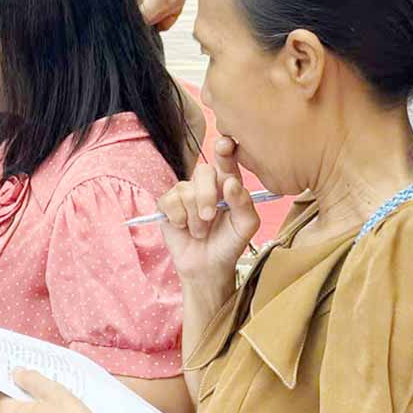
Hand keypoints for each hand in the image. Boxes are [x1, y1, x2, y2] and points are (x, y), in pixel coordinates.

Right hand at [154, 135, 259, 286]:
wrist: (207, 267)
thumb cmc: (229, 244)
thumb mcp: (246, 226)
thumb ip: (244, 203)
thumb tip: (231, 182)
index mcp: (227, 185)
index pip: (226, 160)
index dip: (225, 150)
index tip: (224, 145)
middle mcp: (205, 185)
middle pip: (202, 172)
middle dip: (206, 196)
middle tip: (210, 217)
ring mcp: (184, 194)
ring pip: (185, 190)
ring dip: (194, 216)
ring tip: (200, 231)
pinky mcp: (167, 205)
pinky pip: (169, 201)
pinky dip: (178, 218)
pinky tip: (183, 227)